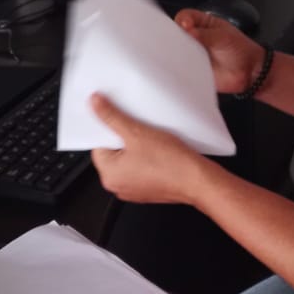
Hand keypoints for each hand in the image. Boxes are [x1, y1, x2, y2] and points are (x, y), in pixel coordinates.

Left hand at [89, 94, 208, 204]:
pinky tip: (159, 149)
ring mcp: (134, 189)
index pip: (98, 144)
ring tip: (150, 138)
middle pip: (113, 152)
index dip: (109, 128)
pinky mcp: (148, 188)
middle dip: (124, 137)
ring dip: (137, 146)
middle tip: (138, 127)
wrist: (198, 181)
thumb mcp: (136, 132)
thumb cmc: (170, 163)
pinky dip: (147, 157)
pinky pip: (141, 167)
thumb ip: (111, 116)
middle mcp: (117, 185)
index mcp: (108, 175)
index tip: (119, 118)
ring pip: (128, 159)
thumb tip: (95, 104)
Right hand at [174, 9, 265, 94]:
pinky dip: (181, 68)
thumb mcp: (223, 37)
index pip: (185, 16)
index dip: (182, 20)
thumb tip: (188, 31)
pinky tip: (186, 67)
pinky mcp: (192, 68)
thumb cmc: (241, 50)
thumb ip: (205, 34)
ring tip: (186, 55)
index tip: (186, 26)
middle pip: (176, 33)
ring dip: (178, 53)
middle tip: (182, 42)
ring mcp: (193, 53)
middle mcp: (195, 37)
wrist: (249, 72)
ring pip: (176, 51)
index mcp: (203, 23)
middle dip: (176, 37)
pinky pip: (181, 67)